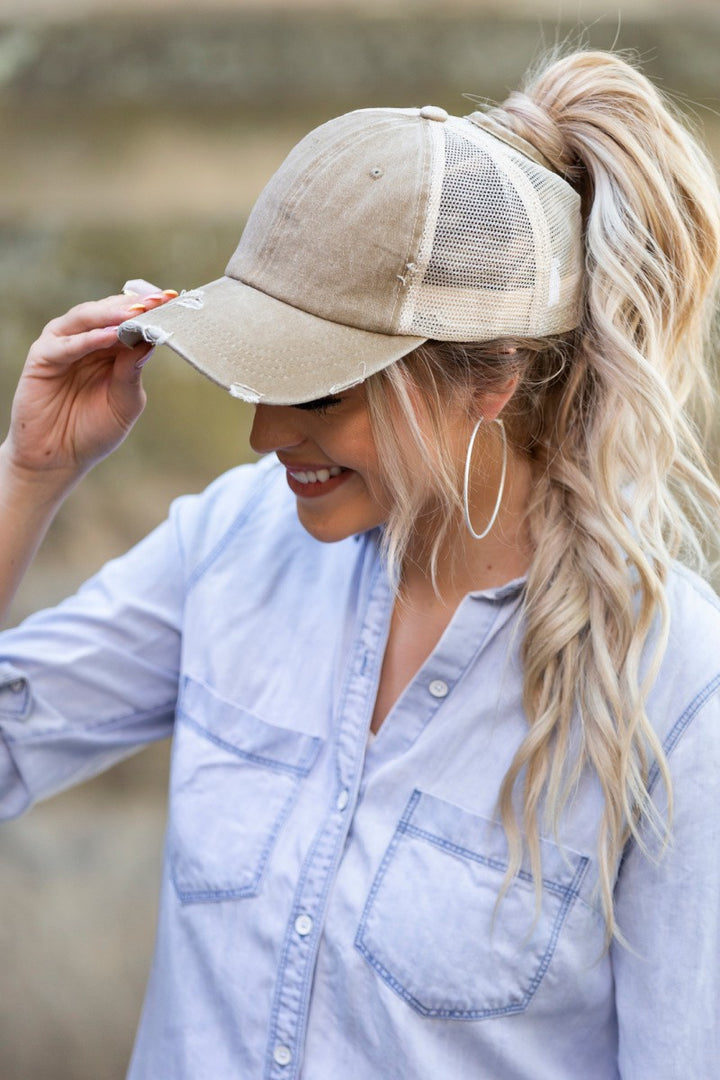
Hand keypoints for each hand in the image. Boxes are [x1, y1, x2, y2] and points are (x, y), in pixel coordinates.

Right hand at [3, 290, 173, 488]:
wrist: (60, 458)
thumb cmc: (94, 430)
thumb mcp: (126, 402)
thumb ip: (134, 372)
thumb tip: (151, 339)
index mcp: (111, 348)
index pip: (131, 320)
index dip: (151, 310)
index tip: (173, 300)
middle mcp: (87, 340)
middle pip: (110, 312)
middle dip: (134, 306)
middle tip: (157, 300)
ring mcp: (64, 346)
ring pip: (87, 318)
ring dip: (111, 313)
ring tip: (135, 312)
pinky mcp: (43, 357)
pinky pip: (67, 343)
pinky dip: (89, 338)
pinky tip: (110, 335)